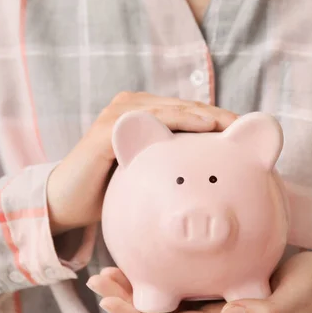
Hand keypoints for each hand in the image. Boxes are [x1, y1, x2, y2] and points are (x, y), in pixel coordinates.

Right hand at [47, 92, 237, 234]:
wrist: (65, 204)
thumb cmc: (107, 193)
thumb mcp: (145, 181)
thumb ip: (169, 173)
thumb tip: (208, 187)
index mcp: (144, 117)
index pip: (188, 116)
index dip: (217, 122)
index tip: (246, 134)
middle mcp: (132, 108)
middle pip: (185, 108)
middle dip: (217, 116)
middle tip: (246, 126)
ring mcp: (118, 115)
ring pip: (171, 108)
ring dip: (203, 114)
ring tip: (231, 124)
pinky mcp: (108, 129)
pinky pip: (149, 120)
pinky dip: (178, 120)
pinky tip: (202, 127)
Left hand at [87, 251, 311, 312]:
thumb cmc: (309, 292)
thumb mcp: (291, 300)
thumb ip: (264, 312)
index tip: (108, 297)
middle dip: (126, 301)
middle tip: (97, 278)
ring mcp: (213, 308)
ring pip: (165, 303)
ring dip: (136, 289)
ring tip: (109, 271)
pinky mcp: (217, 292)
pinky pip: (180, 288)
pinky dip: (158, 277)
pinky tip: (146, 261)